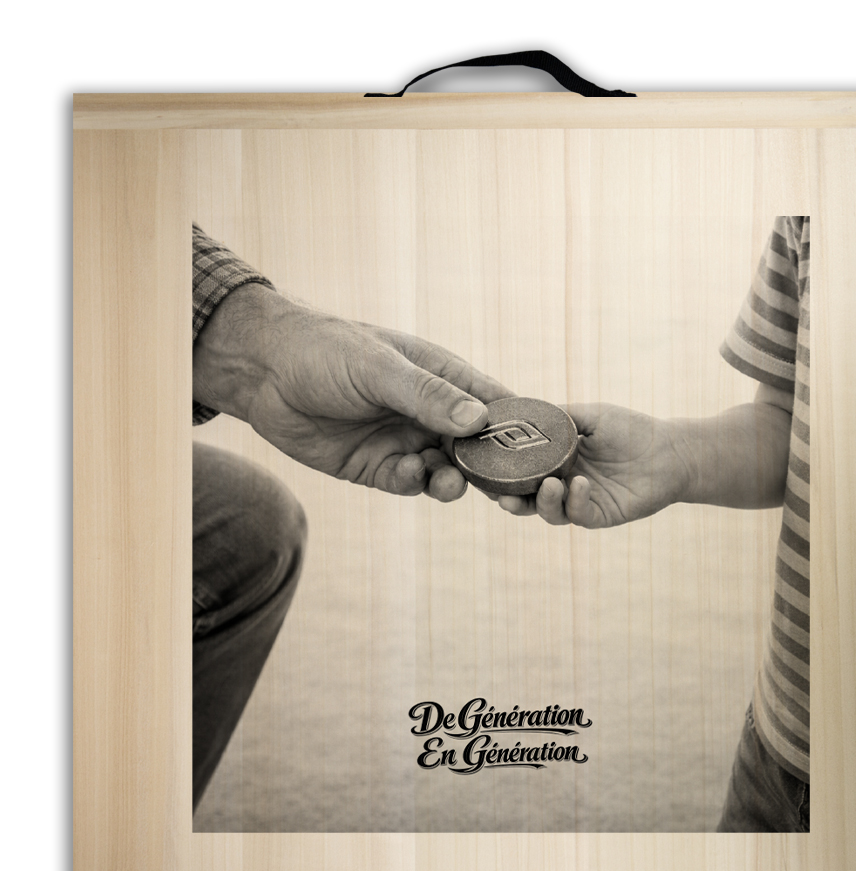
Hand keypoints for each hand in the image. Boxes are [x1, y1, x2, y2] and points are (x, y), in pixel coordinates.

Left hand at [193, 283, 512, 501]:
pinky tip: (409, 475)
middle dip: (491, 466)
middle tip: (504, 485)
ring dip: (453, 479)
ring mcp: (405, 441)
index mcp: (442, 377)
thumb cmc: (325, 350)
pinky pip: (409, 484)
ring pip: (447, 471)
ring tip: (449, 480)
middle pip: (477, 446)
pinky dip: (415, 484)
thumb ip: (428, 395)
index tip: (543, 450)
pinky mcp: (377, 468)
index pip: (494, 403)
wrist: (262, 370)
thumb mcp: (380, 368)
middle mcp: (430, 412)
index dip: (519, 427)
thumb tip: (479, 420)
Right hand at [495, 403, 687, 527]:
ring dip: (543, 501)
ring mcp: (579, 501)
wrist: (672, 451)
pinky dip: (575, 501)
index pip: (520, 471)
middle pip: (526, 498)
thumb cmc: (632, 429)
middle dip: (510, 499)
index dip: (500, 474)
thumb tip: (521, 412)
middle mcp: (562, 483)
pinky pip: (578, 514)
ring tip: (550, 484)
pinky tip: (581, 484)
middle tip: (502, 496)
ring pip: (548, 511)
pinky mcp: (599, 515)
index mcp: (555, 460)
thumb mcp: (590, 415)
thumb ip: (557, 417)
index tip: (484, 469)